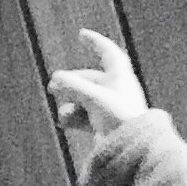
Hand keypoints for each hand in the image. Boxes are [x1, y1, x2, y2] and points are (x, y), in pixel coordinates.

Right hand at [48, 28, 148, 143]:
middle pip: (90, 79)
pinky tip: (64, 122)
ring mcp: (111, 109)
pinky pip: (85, 117)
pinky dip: (74, 118)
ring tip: (62, 113)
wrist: (134, 151)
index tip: (82, 34)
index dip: (96, 42)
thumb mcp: (94, 98)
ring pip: (85, 99)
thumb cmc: (120, 119)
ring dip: (71, 103)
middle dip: (71, 82)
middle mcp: (117, 91)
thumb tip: (55, 79)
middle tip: (53, 86)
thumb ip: (73, 86)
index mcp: (121, 78)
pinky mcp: (105, 127)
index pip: (109, 53)